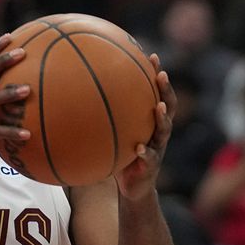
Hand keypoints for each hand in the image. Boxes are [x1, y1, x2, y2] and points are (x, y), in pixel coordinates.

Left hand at [115, 55, 174, 200]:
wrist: (132, 188)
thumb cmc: (119, 156)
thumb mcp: (111, 135)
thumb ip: (102, 117)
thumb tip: (76, 93)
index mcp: (149, 122)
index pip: (156, 93)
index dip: (157, 76)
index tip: (151, 56)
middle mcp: (157, 132)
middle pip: (168, 106)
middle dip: (165, 90)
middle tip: (161, 75)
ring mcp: (157, 148)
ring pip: (164, 130)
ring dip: (162, 118)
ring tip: (159, 107)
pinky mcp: (151, 167)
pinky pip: (151, 158)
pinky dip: (146, 153)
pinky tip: (140, 148)